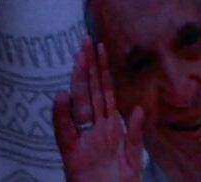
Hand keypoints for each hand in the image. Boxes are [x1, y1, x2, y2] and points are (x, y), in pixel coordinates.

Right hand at [57, 33, 150, 181]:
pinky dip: (63, 115)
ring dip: (80, 81)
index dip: (102, 71)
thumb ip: (134, 135)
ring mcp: (82, 139)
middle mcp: (94, 129)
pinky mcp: (71, 153)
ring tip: (80, 58)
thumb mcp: (133, 161)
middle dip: (89, 66)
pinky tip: (62, 96)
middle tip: (86, 40)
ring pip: (80, 104)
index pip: (104, 93)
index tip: (99, 47)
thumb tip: (137, 109)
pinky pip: (65, 131)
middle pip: (90, 92)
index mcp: (109, 129)